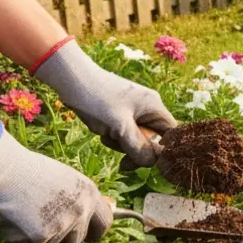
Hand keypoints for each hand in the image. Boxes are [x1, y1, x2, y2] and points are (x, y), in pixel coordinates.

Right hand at [0, 120, 113, 242]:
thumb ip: (77, 199)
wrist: (2, 171)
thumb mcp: (65, 180)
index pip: (104, 224)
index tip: (87, 235)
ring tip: (24, 212)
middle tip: (44, 222)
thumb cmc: (28, 171)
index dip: (93, 231)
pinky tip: (14, 219)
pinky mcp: (38, 239)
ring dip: (38, 235)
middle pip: (76, 239)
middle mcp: (79, 212)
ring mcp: (60, 227)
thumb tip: (84, 216)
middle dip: (62, 236)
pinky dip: (20, 238)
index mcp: (89, 195)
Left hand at [33, 40, 176, 168]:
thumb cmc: (96, 99)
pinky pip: (125, 133)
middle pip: (153, 139)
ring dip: (122, 143)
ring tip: (106, 134)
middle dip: (136, 149)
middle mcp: (148, 108)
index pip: (171, 135)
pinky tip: (102, 130)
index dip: (163, 151)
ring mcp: (134, 110)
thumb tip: (152, 163)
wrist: (71, 78)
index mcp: (154, 106)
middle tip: (120, 154)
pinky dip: (114, 137)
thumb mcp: (119, 127)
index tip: (146, 161)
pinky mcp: (121, 113)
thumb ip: (138, 147)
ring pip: (137, 138)